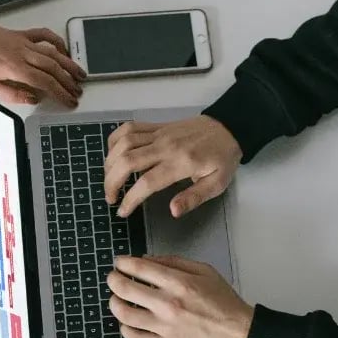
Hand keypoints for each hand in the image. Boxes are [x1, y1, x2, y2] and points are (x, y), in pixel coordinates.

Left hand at [0, 19, 84, 106]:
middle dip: (68, 81)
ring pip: (52, 52)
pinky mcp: (18, 35)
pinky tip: (63, 49)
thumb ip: (10, 94)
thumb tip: (32, 99)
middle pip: (53, 68)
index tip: (69, 101)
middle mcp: (21, 54)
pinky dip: (56, 41)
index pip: (45, 83)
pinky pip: (42, 36)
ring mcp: (21, 43)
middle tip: (78, 92)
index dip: (60, 93)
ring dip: (68, 64)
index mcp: (13, 69)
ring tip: (80, 74)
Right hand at [105, 116, 240, 217]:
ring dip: (109, 162)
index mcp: (181, 163)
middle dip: (112, 182)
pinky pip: (128, 128)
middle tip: (110, 198)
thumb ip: (193, 198)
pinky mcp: (156, 126)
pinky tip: (113, 154)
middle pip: (127, 161)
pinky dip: (115, 140)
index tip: (122, 211)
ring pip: (124, 143)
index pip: (147, 182)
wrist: (228, 127)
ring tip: (109, 179)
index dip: (130, 198)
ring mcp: (159, 134)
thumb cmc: (222, 159)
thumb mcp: (216, 184)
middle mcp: (165, 146)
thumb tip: (172, 211)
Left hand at [107, 256, 253, 337]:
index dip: (123, 263)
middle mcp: (168, 305)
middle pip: (125, 290)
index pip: (139, 269)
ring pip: (125, 315)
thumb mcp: (204, 271)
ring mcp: (165, 328)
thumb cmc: (223, 301)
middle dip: (113, 280)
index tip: (119, 263)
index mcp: (179, 283)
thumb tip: (146, 260)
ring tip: (116, 300)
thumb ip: (174, 262)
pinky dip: (125, 329)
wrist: (237, 333)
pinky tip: (127, 323)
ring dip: (114, 304)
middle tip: (113, 279)